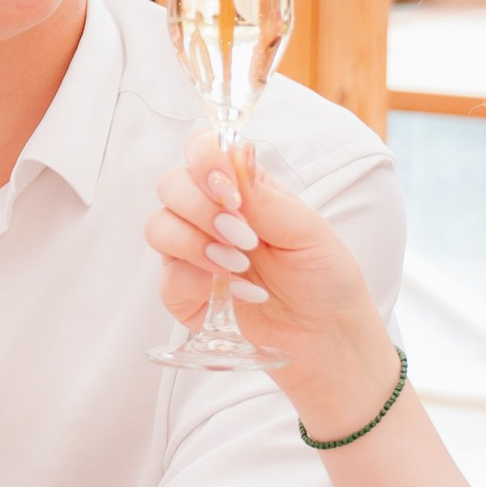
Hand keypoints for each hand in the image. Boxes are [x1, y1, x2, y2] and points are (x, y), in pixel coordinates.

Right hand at [145, 134, 397, 425]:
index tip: (230, 191)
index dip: (204, 161)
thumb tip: (236, 152)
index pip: (201, 150)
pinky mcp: (185, 293)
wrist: (327, 335)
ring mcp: (193, 252)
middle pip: (170, 185)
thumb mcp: (306, 230)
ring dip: (198, 245)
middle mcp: (209, 213)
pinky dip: (201, 283)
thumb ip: (264, 197)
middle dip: (201, 208)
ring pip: (158, 228)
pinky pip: (169, 278)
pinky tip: (240, 293)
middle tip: (243, 236)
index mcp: (241, 187)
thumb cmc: (323, 275)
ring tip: (241, 266)